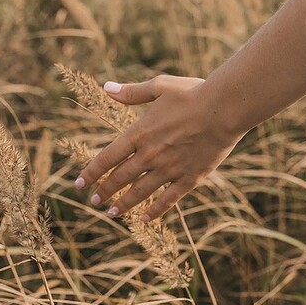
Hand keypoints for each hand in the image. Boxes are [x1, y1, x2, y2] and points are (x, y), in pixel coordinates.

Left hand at [74, 74, 244, 221]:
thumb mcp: (160, 87)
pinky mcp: (189, 178)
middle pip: (120, 178)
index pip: (107, 158)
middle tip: (94, 202)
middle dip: (104, 192)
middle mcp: (151, 155)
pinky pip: (168, 199)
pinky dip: (155, 210)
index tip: (79, 184)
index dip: (91, 173)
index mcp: (140, 133)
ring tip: (112, 214)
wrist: (225, 108)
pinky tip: (144, 218)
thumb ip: (132, 92)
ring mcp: (170, 169)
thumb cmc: (193, 93)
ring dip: (123, 204)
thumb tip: (107, 88)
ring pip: (140, 192)